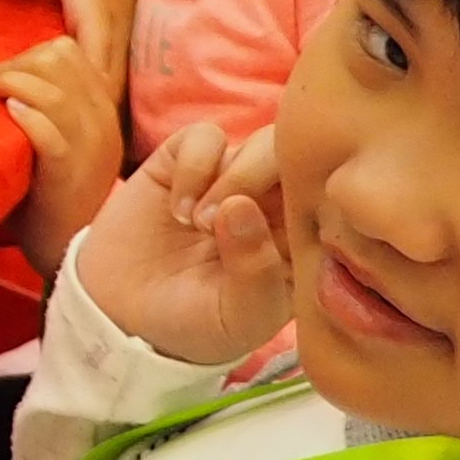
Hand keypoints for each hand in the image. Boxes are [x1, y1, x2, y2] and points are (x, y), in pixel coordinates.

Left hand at [0, 32, 127, 272]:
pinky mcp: (71, 172)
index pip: (68, 53)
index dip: (26, 53)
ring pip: (55, 90)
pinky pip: (51, 132)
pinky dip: (26, 116)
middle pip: (60, 61)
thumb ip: (44, 107)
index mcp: (100, 108)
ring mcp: (91, 146)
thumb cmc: (52, 191)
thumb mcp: (59, 139)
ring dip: (10, 82)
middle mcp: (101, 121)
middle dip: (14, 63)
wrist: (72, 246)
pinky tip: (6, 114)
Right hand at [73, 119, 292, 366]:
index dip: (311, 207)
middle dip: (261, 182)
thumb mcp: (236, 317)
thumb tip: (241, 206)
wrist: (125, 314)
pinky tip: (177, 209)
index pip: (334, 201)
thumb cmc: (195, 323)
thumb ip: (255, 272)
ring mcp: (234, 178)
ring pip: (261, 142)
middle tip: (218, 223)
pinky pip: (206, 136)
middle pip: (301, 159)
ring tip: (197, 224)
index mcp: (304, 238)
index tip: (276, 241)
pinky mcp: (188, 161)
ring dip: (230, 179)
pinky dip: (192, 168)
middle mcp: (277, 202)